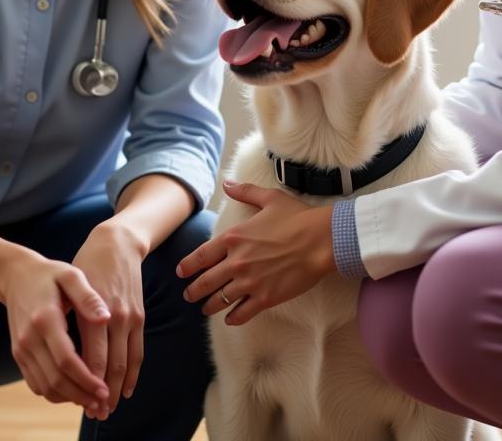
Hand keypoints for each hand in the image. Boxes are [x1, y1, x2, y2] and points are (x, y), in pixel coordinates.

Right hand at [0, 252, 110, 415]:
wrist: (16, 276)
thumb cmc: (50, 274)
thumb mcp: (71, 275)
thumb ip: (88, 296)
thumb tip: (107, 316)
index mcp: (45, 319)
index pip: (65, 359)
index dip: (86, 378)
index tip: (104, 389)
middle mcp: (29, 338)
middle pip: (55, 379)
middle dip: (80, 394)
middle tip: (102, 401)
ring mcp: (21, 349)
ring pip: (44, 386)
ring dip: (68, 397)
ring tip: (91, 399)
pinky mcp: (19, 355)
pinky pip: (36, 383)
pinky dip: (55, 392)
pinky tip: (74, 390)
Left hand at [72, 220, 148, 419]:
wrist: (117, 243)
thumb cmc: (87, 265)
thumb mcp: (72, 286)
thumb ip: (71, 318)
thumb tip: (67, 351)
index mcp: (95, 313)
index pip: (92, 359)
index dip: (87, 384)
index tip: (82, 403)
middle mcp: (117, 318)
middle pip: (111, 366)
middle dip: (103, 393)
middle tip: (96, 414)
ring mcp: (131, 318)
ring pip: (126, 362)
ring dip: (119, 388)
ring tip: (109, 407)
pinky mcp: (139, 317)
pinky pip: (138, 351)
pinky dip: (133, 373)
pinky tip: (127, 388)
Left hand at [176, 180, 335, 324]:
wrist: (320, 240)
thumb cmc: (297, 217)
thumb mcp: (269, 198)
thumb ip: (245, 192)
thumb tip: (227, 183)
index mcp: (234, 237)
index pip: (201, 256)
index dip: (188, 266)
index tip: (180, 273)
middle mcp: (237, 262)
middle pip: (206, 282)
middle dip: (194, 291)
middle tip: (188, 296)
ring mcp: (249, 282)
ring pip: (220, 300)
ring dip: (210, 306)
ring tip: (206, 309)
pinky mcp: (265, 298)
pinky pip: (242, 313)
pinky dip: (233, 318)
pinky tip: (230, 319)